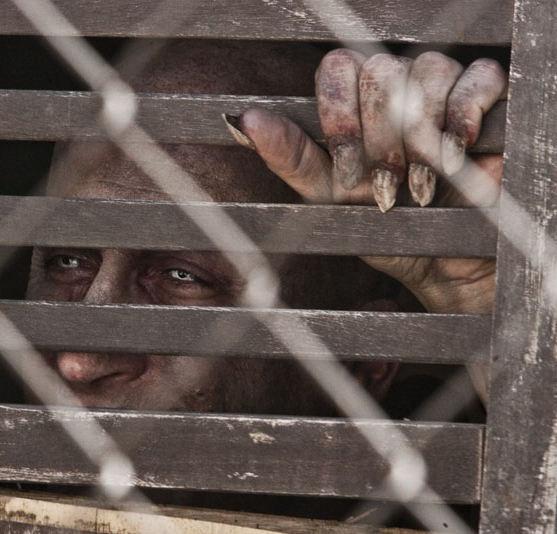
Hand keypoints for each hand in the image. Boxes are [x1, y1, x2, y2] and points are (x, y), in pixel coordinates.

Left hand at [226, 50, 506, 315]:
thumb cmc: (382, 226)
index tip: (347, 171)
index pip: (338, 68)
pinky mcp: (491, 96)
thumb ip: (290, 157)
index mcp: (355, 98)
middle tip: (386, 188)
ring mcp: (446, 84)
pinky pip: (478, 77)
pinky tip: (455, 153)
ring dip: (421, 137)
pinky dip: (462, 117)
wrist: (442, 262)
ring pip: (428, 71)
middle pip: (382, 72)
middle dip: (380, 139)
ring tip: (419, 187)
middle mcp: (398, 81)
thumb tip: (244, 120)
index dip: (340, 118)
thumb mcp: (328, 195)